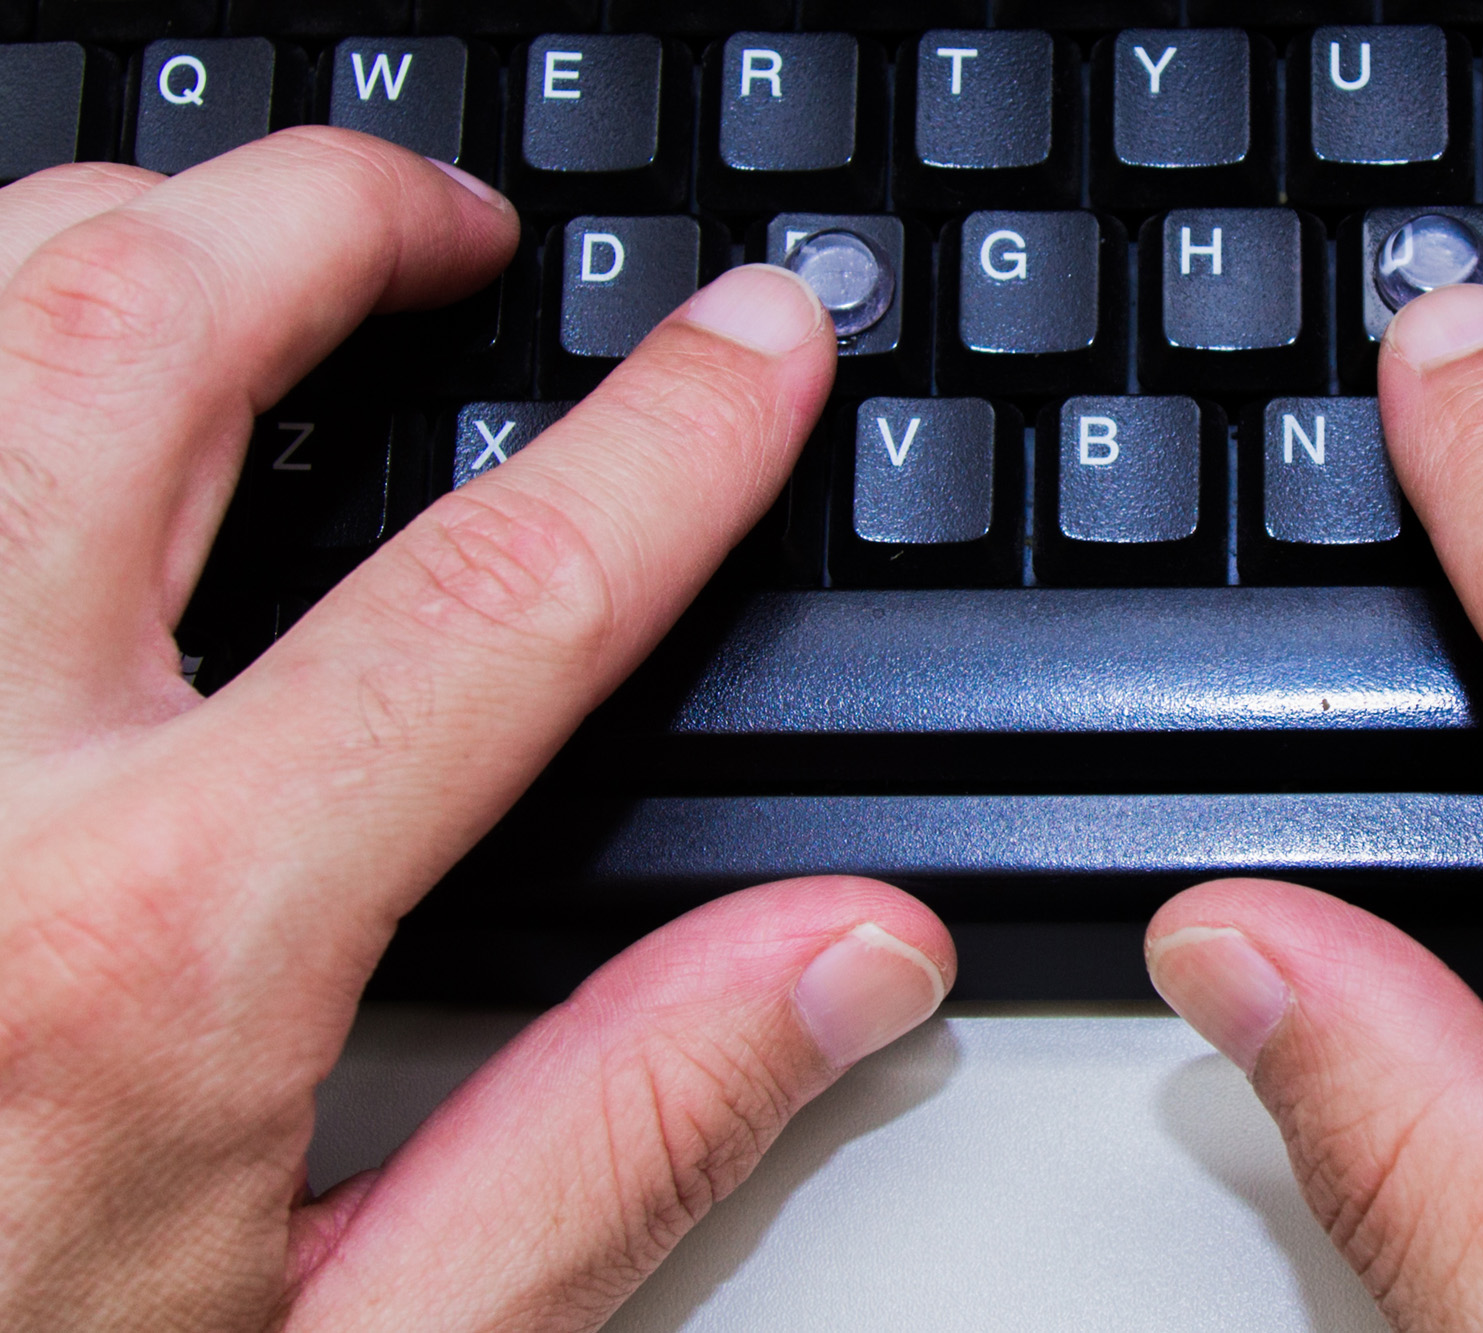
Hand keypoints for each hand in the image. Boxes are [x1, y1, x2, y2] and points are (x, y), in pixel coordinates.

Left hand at [0, 128, 952, 1331]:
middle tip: (459, 226)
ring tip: (238, 254)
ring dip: (112, 238)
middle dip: (342, 220)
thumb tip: (842, 958)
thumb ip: (611, 1135)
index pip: (485, 604)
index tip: (752, 348)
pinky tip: (32, 393)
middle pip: (145, 341)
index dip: (666, 443)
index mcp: (142, 954)